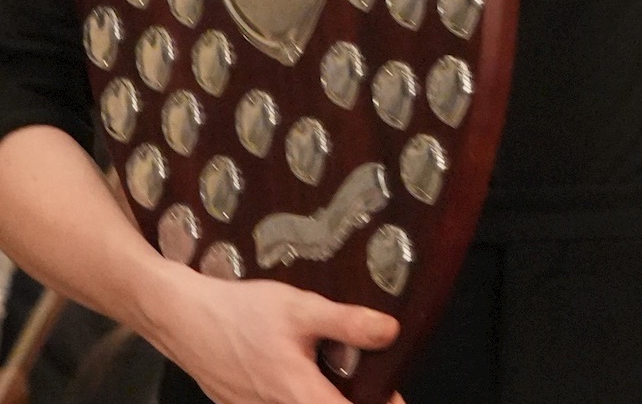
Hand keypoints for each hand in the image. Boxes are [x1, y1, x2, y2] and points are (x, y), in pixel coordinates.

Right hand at [159, 270, 401, 403]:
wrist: (184, 318)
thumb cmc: (243, 311)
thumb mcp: (301, 307)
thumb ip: (346, 322)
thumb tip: (390, 332)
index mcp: (298, 393)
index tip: (396, 398)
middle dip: (354, 398)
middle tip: (375, 384)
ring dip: (324, 394)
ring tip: (339, 373)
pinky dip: (300, 392)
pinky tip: (302, 368)